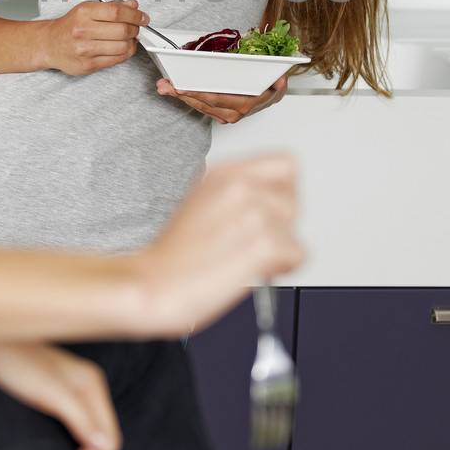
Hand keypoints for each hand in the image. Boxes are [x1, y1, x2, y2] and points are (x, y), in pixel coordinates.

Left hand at [0, 341, 120, 449]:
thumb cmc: (10, 363)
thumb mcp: (48, 392)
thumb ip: (79, 418)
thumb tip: (107, 447)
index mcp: (91, 385)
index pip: (107, 438)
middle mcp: (85, 391)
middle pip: (100, 443)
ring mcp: (69, 398)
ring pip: (88, 443)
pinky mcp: (52, 404)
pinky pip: (74, 437)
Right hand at [42, 0, 148, 76]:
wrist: (49, 44)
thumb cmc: (70, 26)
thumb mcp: (87, 10)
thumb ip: (112, 7)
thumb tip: (133, 5)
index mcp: (84, 13)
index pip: (117, 11)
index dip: (135, 14)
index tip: (142, 17)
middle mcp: (83, 30)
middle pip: (122, 30)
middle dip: (135, 29)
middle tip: (136, 27)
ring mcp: (85, 49)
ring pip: (122, 46)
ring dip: (132, 42)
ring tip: (129, 38)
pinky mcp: (88, 64)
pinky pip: (117, 59)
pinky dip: (125, 53)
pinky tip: (122, 47)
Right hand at [134, 152, 304, 337]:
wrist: (152, 285)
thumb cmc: (172, 256)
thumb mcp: (201, 202)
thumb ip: (237, 194)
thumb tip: (271, 203)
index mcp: (224, 173)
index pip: (285, 164)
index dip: (282, 193)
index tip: (269, 213)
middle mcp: (240, 187)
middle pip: (294, 200)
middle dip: (281, 225)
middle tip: (253, 242)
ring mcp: (253, 213)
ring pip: (294, 230)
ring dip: (278, 250)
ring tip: (245, 259)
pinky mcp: (263, 244)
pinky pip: (297, 254)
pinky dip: (283, 268)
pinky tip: (256, 271)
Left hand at [155, 71, 289, 123]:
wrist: (273, 96)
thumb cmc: (271, 86)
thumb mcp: (278, 83)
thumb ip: (279, 83)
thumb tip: (280, 80)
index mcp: (246, 104)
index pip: (215, 98)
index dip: (196, 93)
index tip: (180, 87)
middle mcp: (234, 113)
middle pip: (201, 103)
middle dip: (180, 94)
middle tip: (163, 85)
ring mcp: (226, 115)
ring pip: (199, 106)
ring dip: (180, 97)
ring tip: (163, 87)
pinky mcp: (221, 115)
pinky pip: (201, 107)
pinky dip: (188, 99)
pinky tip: (175, 92)